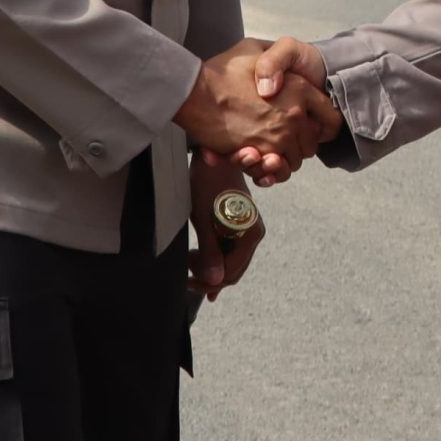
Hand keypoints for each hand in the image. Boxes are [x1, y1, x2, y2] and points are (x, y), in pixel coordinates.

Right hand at [173, 39, 337, 177]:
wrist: (193, 93)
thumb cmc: (221, 70)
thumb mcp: (254, 48)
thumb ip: (276, 57)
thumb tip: (284, 69)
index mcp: (299, 89)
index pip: (330, 116)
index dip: (323, 122)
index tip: (312, 124)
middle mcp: (294, 115)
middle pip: (312, 143)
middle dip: (301, 142)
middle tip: (284, 136)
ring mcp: (278, 137)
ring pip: (295, 160)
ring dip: (284, 158)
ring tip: (268, 148)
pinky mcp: (259, 154)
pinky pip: (276, 171)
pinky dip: (270, 171)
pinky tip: (260, 160)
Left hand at [186, 154, 265, 300]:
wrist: (211, 158)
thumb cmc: (206, 182)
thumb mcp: (204, 218)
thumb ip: (210, 251)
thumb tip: (215, 282)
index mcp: (250, 233)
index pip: (231, 272)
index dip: (209, 281)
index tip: (188, 278)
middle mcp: (254, 234)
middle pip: (233, 271)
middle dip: (209, 277)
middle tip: (186, 273)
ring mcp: (247, 231)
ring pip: (230, 264)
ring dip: (210, 268)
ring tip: (190, 258)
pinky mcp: (239, 227)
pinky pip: (229, 252)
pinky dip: (215, 260)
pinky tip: (200, 263)